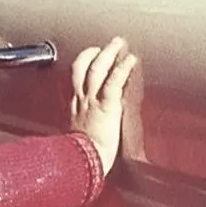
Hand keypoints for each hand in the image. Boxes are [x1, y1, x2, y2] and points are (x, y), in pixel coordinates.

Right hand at [69, 36, 137, 175]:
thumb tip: (81, 130)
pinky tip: (131, 59)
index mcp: (75, 106)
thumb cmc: (80, 156)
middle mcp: (82, 99)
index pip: (76, 77)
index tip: (91, 55)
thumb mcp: (75, 136)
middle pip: (84, 67)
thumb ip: (79, 128)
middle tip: (106, 44)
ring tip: (119, 43)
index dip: (83, 63)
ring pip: (97, 69)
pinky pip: (113, 82)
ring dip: (108, 53)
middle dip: (94, 53)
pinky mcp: (106, 106)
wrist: (81, 163)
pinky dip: (122, 69)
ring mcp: (93, 101)